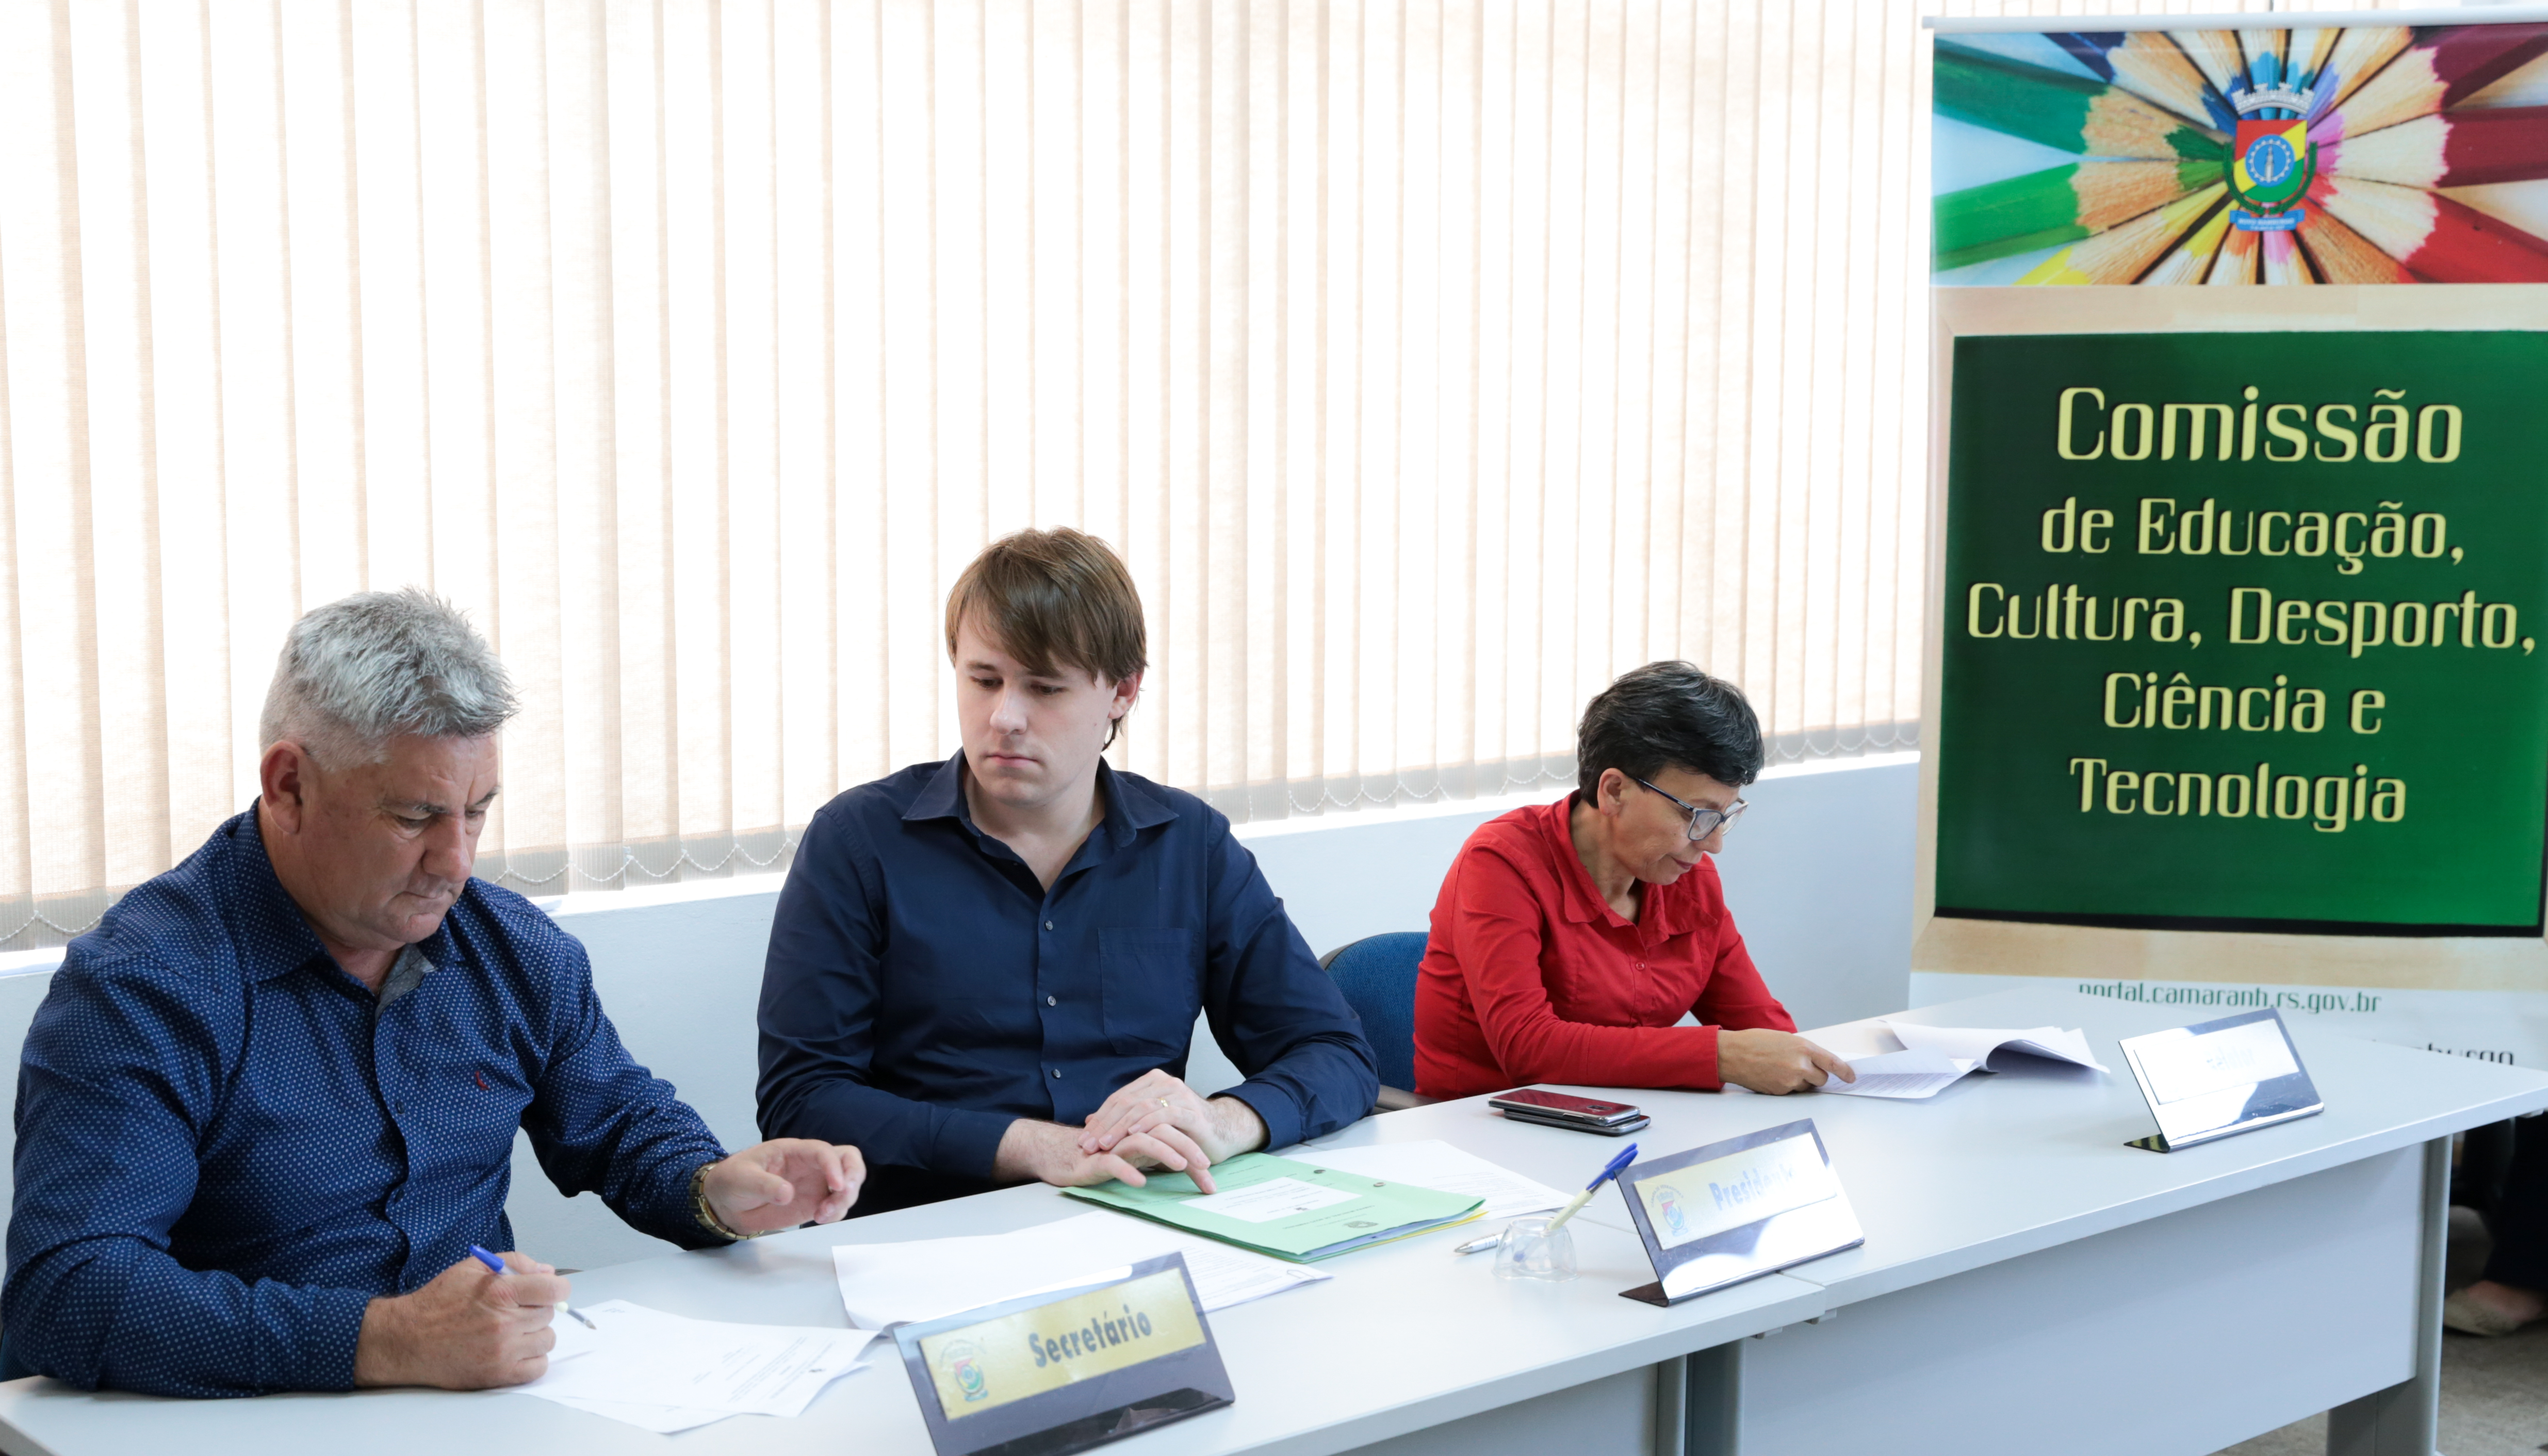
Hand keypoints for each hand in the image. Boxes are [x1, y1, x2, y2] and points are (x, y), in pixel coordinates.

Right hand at [353, 1251, 567, 1388]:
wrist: (407, 1340)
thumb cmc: (438, 1303)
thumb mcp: (473, 1267)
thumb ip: (515, 1263)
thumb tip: (547, 1272)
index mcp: (500, 1292)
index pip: (554, 1289)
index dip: (556, 1287)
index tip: (548, 1290)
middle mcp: (504, 1323)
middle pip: (549, 1314)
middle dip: (536, 1309)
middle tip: (513, 1310)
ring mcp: (502, 1351)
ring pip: (547, 1340)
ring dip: (535, 1334)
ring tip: (511, 1331)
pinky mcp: (498, 1375)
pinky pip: (538, 1368)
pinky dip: (532, 1359)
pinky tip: (515, 1350)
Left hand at [701, 1139, 865, 1234]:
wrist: (727, 1203)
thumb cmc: (733, 1180)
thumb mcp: (742, 1178)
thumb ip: (765, 1184)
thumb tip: (787, 1194)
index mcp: (794, 1151)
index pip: (823, 1151)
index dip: (834, 1166)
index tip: (836, 1186)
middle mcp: (810, 1165)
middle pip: (847, 1160)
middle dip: (854, 1176)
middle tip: (844, 1195)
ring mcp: (815, 1184)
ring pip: (847, 1185)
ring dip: (844, 1200)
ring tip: (822, 1216)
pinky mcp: (814, 1203)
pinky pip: (837, 1206)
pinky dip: (837, 1213)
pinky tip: (820, 1219)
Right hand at [995, 1116, 1219, 1191]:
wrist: (1060, 1155)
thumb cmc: (1102, 1157)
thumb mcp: (1138, 1157)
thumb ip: (1161, 1159)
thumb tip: (1193, 1169)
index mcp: (1140, 1129)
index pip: (1173, 1129)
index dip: (1193, 1145)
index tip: (1210, 1166)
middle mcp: (1129, 1132)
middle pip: (1164, 1130)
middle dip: (1187, 1147)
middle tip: (1205, 1165)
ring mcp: (1113, 1144)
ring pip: (1143, 1142)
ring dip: (1164, 1152)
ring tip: (1180, 1166)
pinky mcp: (1096, 1158)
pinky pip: (1113, 1163)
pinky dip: (1128, 1170)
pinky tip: (1141, 1181)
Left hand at [1079, 1069, 1267, 1166]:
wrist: (1221, 1133)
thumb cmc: (1183, 1130)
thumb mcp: (1148, 1125)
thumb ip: (1123, 1120)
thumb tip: (1090, 1121)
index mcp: (1152, 1081)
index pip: (1118, 1098)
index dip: (1099, 1118)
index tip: (1083, 1138)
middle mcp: (1165, 1083)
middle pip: (1126, 1102)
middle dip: (1104, 1126)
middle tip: (1088, 1145)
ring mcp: (1178, 1095)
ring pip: (1141, 1107)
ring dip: (1120, 1128)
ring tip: (1105, 1144)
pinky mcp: (1190, 1111)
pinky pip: (1164, 1115)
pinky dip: (1146, 1124)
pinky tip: (1133, 1135)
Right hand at [1718, 1029, 1854, 1094]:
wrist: (1732, 1054)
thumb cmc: (1755, 1042)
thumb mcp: (1785, 1039)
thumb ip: (1803, 1050)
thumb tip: (1816, 1062)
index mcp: (1803, 1048)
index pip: (1833, 1063)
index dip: (1845, 1072)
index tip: (1851, 1077)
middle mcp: (1800, 1066)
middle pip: (1822, 1078)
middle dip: (1816, 1075)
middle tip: (1801, 1067)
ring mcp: (1790, 1081)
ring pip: (1807, 1086)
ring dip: (1801, 1080)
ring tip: (1781, 1069)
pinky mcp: (1780, 1092)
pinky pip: (1792, 1092)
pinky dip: (1787, 1085)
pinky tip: (1773, 1075)